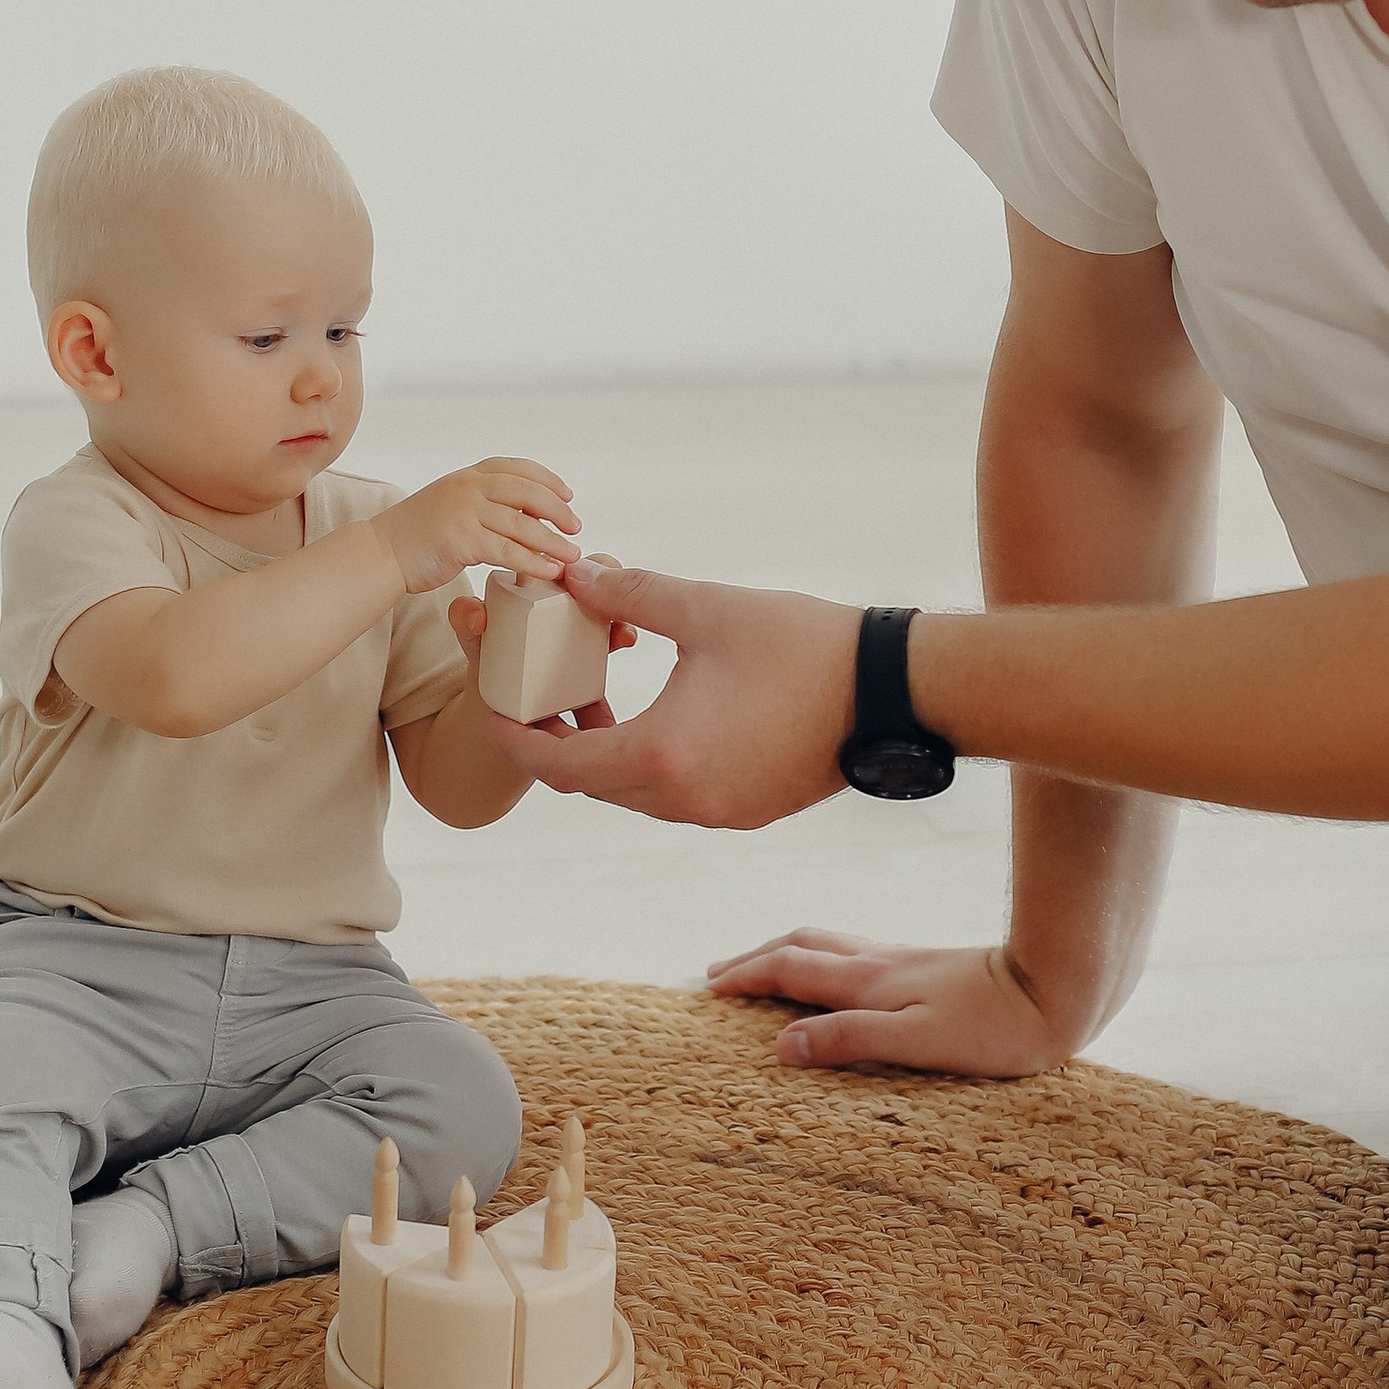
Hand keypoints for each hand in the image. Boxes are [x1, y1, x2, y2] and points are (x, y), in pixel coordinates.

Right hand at [375, 460, 576, 596]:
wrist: (381, 552)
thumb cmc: (418, 535)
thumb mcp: (452, 503)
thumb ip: (482, 501)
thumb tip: (524, 512)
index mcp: (468, 475)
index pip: (517, 467)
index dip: (547, 480)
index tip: (568, 495)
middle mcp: (468, 487)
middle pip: (527, 491)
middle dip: (558, 509)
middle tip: (576, 527)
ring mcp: (464, 511)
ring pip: (522, 523)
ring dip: (553, 540)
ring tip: (572, 554)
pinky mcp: (461, 540)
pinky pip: (508, 551)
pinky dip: (534, 561)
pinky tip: (549, 570)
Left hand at [472, 559, 857, 825]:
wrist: (894, 690)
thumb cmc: (805, 647)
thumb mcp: (707, 608)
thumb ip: (632, 592)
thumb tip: (577, 575)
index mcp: (661, 756)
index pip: (560, 764)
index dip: (517, 737)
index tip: (494, 711)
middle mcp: (684, 801)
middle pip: (591, 784)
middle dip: (559, 742)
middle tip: (543, 697)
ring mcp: (720, 813)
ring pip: (635, 794)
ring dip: (608, 754)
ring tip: (599, 699)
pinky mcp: (750, 810)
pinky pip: (678, 796)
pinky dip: (653, 764)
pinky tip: (662, 716)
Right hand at [706, 932, 1077, 1074]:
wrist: (1057, 990)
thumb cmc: (993, 1028)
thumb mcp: (916, 1043)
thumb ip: (848, 1040)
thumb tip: (780, 1047)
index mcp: (869, 982)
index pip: (789, 972)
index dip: (744, 977)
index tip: (707, 988)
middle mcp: (879, 964)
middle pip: (800, 947)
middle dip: (755, 958)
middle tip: (717, 973)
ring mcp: (903, 961)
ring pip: (828, 945)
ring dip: (785, 953)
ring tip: (762, 966)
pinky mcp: (926, 967)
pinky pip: (854, 953)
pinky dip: (823, 958)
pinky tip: (837, 973)